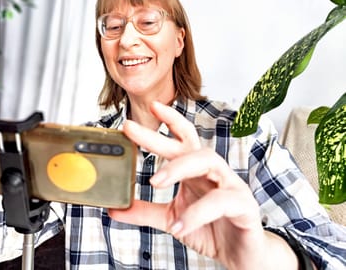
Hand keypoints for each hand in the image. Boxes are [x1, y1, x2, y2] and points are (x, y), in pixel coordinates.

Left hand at [108, 101, 293, 268]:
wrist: (240, 254)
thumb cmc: (209, 228)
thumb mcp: (171, 218)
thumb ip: (145, 211)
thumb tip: (115, 208)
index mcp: (197, 171)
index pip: (185, 137)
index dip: (171, 119)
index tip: (151, 106)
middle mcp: (214, 172)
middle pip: (189, 145)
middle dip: (160, 136)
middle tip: (132, 130)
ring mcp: (231, 186)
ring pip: (209, 161)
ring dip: (179, 168)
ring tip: (154, 182)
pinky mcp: (243, 206)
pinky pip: (221, 202)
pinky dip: (197, 213)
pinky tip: (180, 226)